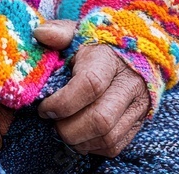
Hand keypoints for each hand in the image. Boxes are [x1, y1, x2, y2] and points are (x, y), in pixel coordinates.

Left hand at [35, 20, 150, 157]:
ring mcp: (137, 106)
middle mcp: (128, 84)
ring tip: (63, 129)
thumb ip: (59, 32)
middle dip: (69, 128)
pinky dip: (92, 146)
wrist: (130, 53)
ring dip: (79, 141)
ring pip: (108, 138)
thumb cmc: (97, 44)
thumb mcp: (78, 32)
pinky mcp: (138, 123)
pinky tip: (79, 135)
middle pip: (100, 119)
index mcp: (109, 59)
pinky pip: (115, 146)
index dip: (63, 102)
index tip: (44, 107)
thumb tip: (40, 34)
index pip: (90, 85)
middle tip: (52, 122)